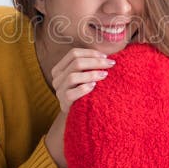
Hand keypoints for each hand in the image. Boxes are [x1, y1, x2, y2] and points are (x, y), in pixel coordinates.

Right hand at [45, 48, 114, 167]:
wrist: (81, 114)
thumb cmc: (88, 91)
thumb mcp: (86, 76)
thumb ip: (91, 64)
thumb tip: (108, 54)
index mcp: (60, 68)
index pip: (73, 54)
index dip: (90, 53)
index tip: (106, 56)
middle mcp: (57, 78)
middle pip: (75, 63)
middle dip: (96, 62)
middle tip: (111, 64)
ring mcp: (58, 91)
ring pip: (72, 77)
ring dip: (91, 74)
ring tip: (105, 75)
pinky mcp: (63, 103)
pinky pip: (71, 94)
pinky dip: (84, 88)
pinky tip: (95, 87)